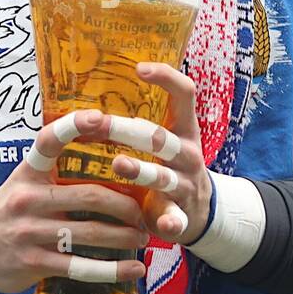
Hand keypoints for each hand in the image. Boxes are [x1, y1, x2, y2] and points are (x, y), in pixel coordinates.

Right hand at [0, 108, 149, 292]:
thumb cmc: (8, 209)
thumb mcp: (22, 181)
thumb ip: (55, 171)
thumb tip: (106, 162)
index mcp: (28, 173)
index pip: (48, 142)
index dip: (73, 126)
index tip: (101, 117)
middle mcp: (28, 199)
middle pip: (89, 197)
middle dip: (126, 206)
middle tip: (143, 212)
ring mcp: (30, 233)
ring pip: (91, 234)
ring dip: (125, 237)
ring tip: (144, 237)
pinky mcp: (34, 263)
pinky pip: (81, 267)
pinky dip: (112, 269)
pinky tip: (134, 268)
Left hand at [68, 61, 211, 246]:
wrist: (201, 213)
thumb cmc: (170, 168)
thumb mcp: (166, 142)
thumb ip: (139, 121)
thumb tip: (91, 93)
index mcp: (184, 130)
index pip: (184, 94)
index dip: (166, 78)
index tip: (140, 68)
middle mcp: (188, 154)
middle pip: (161, 138)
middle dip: (129, 131)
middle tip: (100, 123)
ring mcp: (187, 185)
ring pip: (164, 177)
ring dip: (142, 171)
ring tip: (119, 164)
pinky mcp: (182, 216)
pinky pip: (177, 219)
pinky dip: (171, 223)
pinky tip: (163, 226)